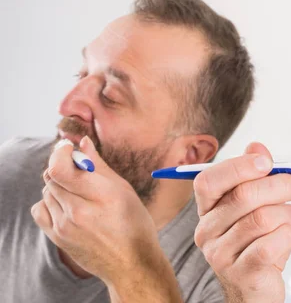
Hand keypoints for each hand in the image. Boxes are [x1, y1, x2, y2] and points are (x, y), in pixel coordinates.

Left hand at [30, 137, 170, 291]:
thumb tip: (83, 143)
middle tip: (78, 168)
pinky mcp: (57, 238)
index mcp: (102, 196)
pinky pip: (40, 209)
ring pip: (46, 190)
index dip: (60, 153)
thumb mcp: (124, 190)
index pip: (61, 168)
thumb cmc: (134, 224)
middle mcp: (79, 212)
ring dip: (58, 184)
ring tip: (78, 190)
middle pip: (51, 176)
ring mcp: (65, 227)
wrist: (131, 264)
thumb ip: (99, 165)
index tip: (68, 147)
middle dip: (63, 166)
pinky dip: (49, 201)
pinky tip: (65, 203)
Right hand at [194, 142, 290, 302]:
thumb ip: (253, 175)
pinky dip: (288, 236)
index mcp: (207, 210)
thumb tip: (257, 147)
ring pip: (264, 218)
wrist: (256, 288)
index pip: (209, 180)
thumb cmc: (256, 242)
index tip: (267, 161)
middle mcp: (207, 231)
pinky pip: (273, 242)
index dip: (239, 166)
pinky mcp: (243, 273)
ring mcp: (221, 255)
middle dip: (282, 185)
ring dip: (289, 215)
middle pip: (245, 195)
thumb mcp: (254, 206)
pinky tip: (286, 239)